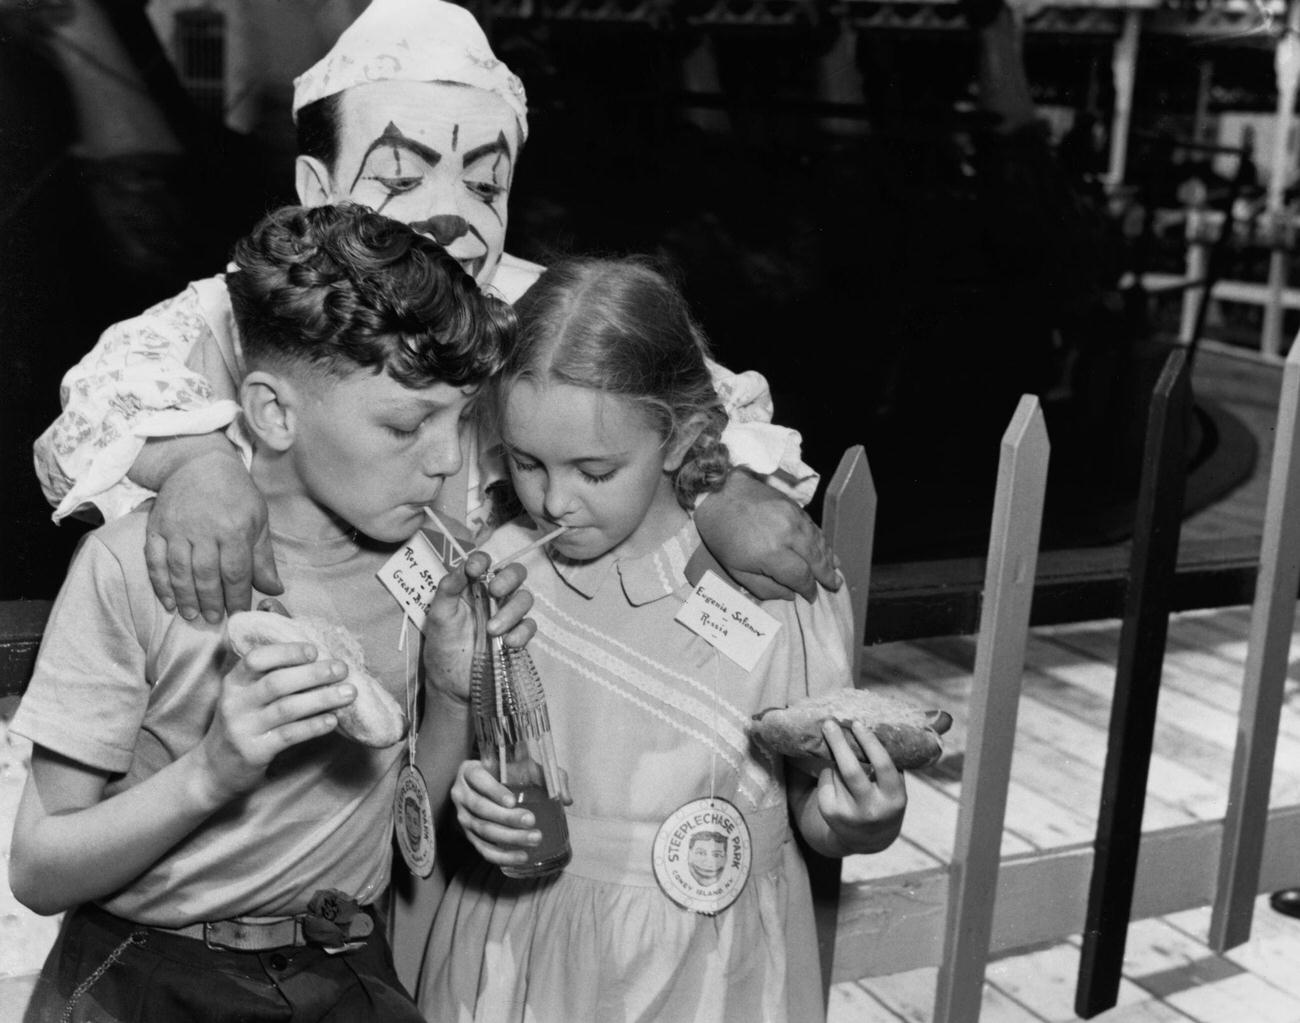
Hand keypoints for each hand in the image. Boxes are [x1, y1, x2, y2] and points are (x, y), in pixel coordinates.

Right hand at [145, 447, 282, 622]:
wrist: (199, 463)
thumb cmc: (235, 495)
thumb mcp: (258, 521)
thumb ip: (263, 558)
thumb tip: (275, 591)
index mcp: (235, 528)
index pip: (236, 571)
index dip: (238, 596)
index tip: (239, 614)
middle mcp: (205, 529)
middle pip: (207, 574)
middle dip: (211, 601)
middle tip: (213, 621)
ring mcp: (177, 528)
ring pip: (180, 570)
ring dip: (186, 597)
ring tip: (192, 616)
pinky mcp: (156, 527)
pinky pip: (155, 560)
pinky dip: (160, 583)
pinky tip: (167, 601)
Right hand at [190, 642, 355, 805]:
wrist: (214, 770)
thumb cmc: (242, 724)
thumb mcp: (245, 697)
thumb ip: (270, 679)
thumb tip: (319, 661)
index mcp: (234, 682)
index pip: (256, 658)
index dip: (286, 652)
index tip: (314, 650)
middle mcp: (235, 702)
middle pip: (277, 682)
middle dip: (313, 673)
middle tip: (342, 669)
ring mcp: (243, 728)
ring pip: (287, 708)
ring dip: (322, 698)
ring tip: (348, 693)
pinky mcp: (254, 751)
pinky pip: (289, 735)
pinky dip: (313, 726)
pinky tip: (332, 720)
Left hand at [423, 550, 534, 701]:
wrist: (450, 681)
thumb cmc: (442, 643)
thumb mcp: (438, 614)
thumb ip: (448, 588)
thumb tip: (463, 567)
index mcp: (472, 586)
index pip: (484, 563)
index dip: (483, 560)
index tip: (474, 569)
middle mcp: (493, 596)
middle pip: (515, 574)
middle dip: (509, 578)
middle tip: (494, 590)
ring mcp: (508, 615)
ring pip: (525, 599)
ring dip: (511, 611)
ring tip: (492, 629)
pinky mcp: (517, 636)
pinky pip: (530, 626)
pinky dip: (521, 632)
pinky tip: (507, 642)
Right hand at [450, 760, 545, 867]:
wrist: (485, 784)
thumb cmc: (506, 772)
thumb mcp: (523, 765)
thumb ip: (546, 775)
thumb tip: (566, 799)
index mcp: (470, 771)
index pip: (478, 780)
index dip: (494, 791)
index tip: (512, 801)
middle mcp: (461, 794)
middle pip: (481, 808)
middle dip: (506, 818)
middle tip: (531, 821)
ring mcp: (462, 817)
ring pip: (482, 830)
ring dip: (508, 838)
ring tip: (533, 839)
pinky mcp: (468, 836)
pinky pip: (482, 849)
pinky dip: (502, 856)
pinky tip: (521, 857)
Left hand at [694, 471, 838, 601]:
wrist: (718, 493)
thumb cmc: (722, 535)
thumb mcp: (736, 571)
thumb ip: (765, 588)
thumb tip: (790, 595)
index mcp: (771, 553)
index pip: (801, 577)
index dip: (809, 589)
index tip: (812, 597)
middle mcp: (788, 534)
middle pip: (816, 559)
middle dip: (826, 575)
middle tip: (836, 585)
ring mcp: (793, 517)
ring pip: (818, 542)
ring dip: (828, 558)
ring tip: (835, 571)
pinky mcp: (794, 506)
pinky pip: (813, 527)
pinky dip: (821, 540)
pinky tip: (825, 549)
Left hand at [815, 721, 906, 854]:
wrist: (869, 839)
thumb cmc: (883, 801)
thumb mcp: (893, 789)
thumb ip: (887, 766)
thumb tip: (869, 726)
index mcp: (894, 797)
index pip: (882, 765)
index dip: (869, 742)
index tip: (857, 724)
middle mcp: (872, 808)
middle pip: (850, 770)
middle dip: (838, 743)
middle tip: (829, 723)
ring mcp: (849, 813)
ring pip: (835, 772)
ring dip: (836, 760)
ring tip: (841, 758)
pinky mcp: (831, 813)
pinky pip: (825, 781)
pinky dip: (828, 774)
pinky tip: (835, 781)